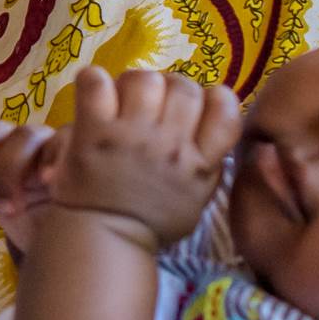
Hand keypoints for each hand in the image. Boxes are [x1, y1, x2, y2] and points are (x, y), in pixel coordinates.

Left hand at [44, 68, 242, 249]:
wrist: (104, 240)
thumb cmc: (151, 223)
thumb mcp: (197, 200)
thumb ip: (209, 163)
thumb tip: (214, 127)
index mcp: (200, 163)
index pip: (224, 108)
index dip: (213, 97)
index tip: (197, 107)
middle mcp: (171, 144)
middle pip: (183, 86)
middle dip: (169, 88)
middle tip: (152, 103)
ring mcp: (132, 135)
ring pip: (144, 78)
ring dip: (131, 84)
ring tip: (121, 100)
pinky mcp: (94, 131)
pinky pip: (97, 83)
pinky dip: (94, 82)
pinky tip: (93, 95)